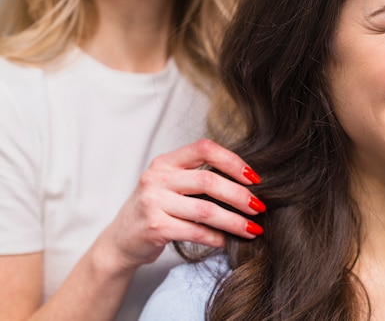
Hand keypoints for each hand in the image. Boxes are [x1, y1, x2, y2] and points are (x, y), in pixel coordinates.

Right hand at [98, 139, 264, 270]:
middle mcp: (157, 178)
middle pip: (209, 181)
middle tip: (259, 207)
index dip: (233, 161)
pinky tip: (227, 241)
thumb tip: (247, 184)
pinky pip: (195, 232)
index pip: (204, 148)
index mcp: (165, 162)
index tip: (254, 178)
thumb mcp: (171, 184)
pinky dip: (216, 237)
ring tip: (253, 229)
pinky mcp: (154, 227)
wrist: (120, 241)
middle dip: (240, 196)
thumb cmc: (156, 210)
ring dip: (234, 221)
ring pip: (205, 210)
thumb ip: (198, 178)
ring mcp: (153, 202)